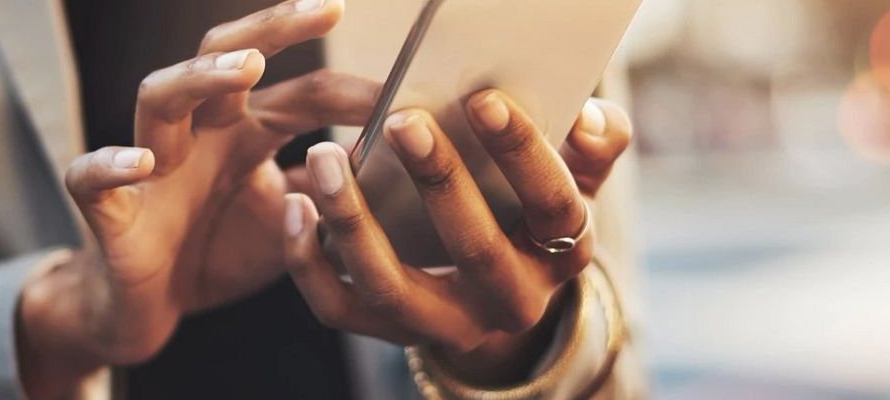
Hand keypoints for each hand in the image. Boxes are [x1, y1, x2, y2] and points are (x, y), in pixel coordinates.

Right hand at [17, 0, 378, 393]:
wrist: (150, 309)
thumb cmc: (217, 250)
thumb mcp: (293, 221)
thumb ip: (333, 189)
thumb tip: (396, 161)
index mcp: (244, 131)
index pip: (302, 93)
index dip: (353, 90)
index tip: (407, 92)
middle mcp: (198, 133)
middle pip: (224, 57)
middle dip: (272, 28)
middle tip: (324, 8)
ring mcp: (150, 166)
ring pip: (159, 96)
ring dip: (202, 77)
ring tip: (249, 69)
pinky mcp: (109, 211)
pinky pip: (92, 177)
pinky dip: (111, 163)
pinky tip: (142, 161)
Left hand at [283, 92, 632, 384]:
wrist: (497, 292)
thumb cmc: (530, 213)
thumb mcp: (574, 183)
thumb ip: (594, 148)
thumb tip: (592, 118)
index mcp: (560, 256)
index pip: (552, 207)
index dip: (524, 154)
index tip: (485, 100)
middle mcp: (509, 303)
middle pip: (474, 249)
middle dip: (439, 182)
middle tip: (404, 120)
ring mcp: (446, 324)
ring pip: (392, 287)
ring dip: (353, 220)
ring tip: (325, 157)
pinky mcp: (390, 332)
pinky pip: (339, 308)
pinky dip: (309, 261)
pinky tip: (295, 205)